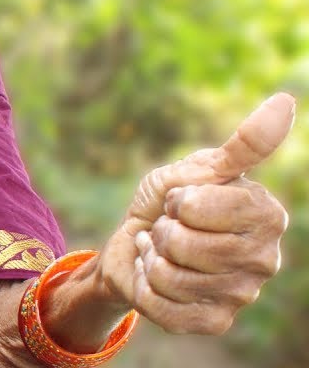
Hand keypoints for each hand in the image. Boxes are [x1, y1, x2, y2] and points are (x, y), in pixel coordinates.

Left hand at [96, 93, 293, 334]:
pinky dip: (146, 289)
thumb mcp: (196, 168)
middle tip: (168, 227)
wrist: (136, 242)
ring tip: (161, 251)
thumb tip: (286, 102)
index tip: (184, 199)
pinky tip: (155, 278)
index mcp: (266, 215)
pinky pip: (165, 309)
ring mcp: (243, 294)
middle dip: (161, 231)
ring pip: (170, 276)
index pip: (202, 207)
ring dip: (151, 259)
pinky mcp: (215, 321)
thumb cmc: (170, 199)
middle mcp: (265, 258)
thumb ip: (243, 144)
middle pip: (183, 245)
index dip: (179, 200)